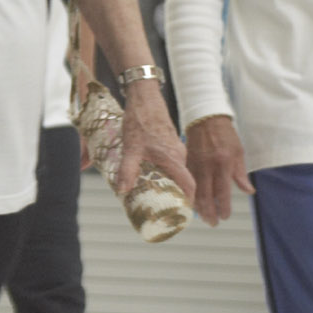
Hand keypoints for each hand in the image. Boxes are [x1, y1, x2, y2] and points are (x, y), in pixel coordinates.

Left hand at [115, 84, 196, 205]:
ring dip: (170, 183)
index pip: (189, 185)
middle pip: (184, 180)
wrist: (144, 100)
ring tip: (158, 195)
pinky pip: (172, 162)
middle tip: (166, 208)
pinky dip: (166, 172)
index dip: (188, 200)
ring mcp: (175, 148)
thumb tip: (122, 192)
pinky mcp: (170, 142)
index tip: (182, 212)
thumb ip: (127, 171)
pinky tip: (152, 175)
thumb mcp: (130, 149)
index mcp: (174, 159)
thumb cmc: (139, 123)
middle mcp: (179, 154)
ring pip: (177, 170)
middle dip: (177, 194)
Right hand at [185, 114, 252, 225]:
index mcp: (223, 165)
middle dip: (209, 212)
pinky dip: (189, 194)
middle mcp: (207, 167)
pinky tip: (191, 202)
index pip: (222, 192)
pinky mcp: (186, 163)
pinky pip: (186, 183)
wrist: (206, 119)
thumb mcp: (238, 153)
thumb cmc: (225, 135)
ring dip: (198, 206)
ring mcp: (195, 165)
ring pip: (194, 191)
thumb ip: (241, 174)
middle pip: (206, 196)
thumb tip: (249, 191)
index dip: (224, 207)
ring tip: (202, 217)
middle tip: (213, 223)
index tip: (225, 216)